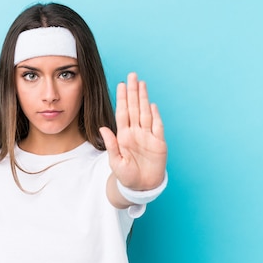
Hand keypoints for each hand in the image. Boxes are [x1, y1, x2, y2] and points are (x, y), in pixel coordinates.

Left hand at [100, 72, 166, 190]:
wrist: (141, 187)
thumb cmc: (126, 176)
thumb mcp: (115, 162)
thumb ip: (111, 145)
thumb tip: (102, 128)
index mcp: (124, 136)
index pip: (123, 113)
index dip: (122, 99)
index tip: (121, 85)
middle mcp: (136, 132)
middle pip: (135, 108)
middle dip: (133, 92)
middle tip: (132, 75)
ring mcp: (148, 136)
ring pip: (146, 113)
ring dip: (144, 98)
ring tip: (142, 83)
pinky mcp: (159, 143)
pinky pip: (158, 126)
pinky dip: (156, 115)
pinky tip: (152, 104)